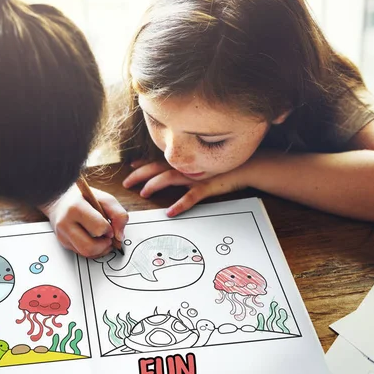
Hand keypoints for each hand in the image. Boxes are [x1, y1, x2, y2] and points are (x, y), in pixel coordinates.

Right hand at [41, 183, 127, 258]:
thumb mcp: (104, 198)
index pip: (98, 228)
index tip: (110, 227)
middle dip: (104, 245)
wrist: (61, 199)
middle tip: (108, 238)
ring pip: (85, 253)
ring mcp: (63, 235)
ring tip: (103, 240)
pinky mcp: (63, 242)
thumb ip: (118, 214)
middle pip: (89, 247)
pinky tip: (95, 241)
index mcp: (76, 208)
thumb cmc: (84, 198)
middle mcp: (66, 223)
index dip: (109, 230)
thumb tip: (119, 236)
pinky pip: (82, 254)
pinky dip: (93, 251)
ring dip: (100, 250)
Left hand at [123, 160, 248, 216]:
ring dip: (154, 184)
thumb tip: (168, 171)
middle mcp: (186, 167)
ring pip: (169, 178)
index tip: (130, 167)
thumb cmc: (222, 168)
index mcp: (183, 162)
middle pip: (157, 168)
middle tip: (126, 183)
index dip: (142, 163)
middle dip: (140, 175)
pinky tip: (170, 212)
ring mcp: (195, 176)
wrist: (246, 167)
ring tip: (143, 193)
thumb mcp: (200, 166)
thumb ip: (184, 168)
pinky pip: (191, 197)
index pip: (157, 160)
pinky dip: (180, 204)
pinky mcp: (206, 187)